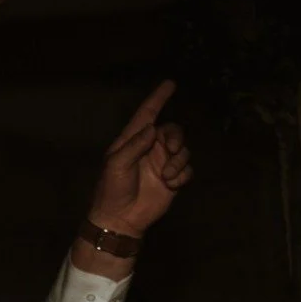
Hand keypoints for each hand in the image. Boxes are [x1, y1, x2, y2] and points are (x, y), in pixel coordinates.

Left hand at [87, 80, 191, 237]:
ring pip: (183, 150)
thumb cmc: (112, 189)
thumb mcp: (116, 163)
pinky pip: (187, 169)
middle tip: (169, 151)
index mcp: (132, 140)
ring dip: (178, 162)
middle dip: (175, 138)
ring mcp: (162, 164)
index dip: (158, 98)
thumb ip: (135, 145)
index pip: (148, 114)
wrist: (122, 217)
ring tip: (167, 177)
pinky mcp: (174, 179)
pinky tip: (172, 185)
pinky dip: (183, 176)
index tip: (171, 84)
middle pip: (173, 131)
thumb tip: (153, 128)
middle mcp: (150, 148)